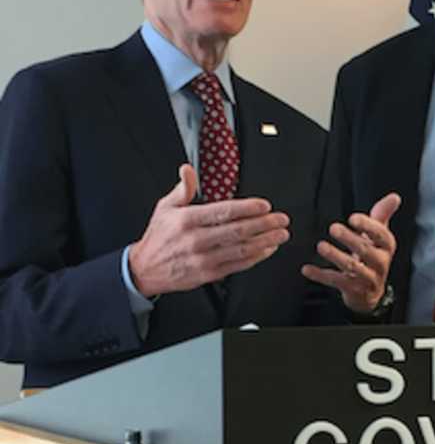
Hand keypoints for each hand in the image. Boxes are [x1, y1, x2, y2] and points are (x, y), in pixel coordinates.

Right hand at [128, 164, 289, 296]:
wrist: (145, 269)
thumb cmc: (159, 236)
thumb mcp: (165, 207)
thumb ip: (182, 189)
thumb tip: (187, 169)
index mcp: (187, 220)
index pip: (223, 211)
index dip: (247, 208)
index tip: (265, 205)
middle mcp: (196, 240)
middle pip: (237, 230)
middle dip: (264, 224)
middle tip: (281, 219)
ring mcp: (203, 258)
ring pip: (241, 249)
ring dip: (265, 241)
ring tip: (281, 234)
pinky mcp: (208, 274)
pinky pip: (237, 265)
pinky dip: (256, 257)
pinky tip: (268, 249)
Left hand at [302, 193, 400, 312]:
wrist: (371, 292)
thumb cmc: (373, 256)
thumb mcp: (379, 236)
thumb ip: (383, 215)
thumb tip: (394, 197)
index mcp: (386, 246)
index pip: (380, 235)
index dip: (367, 226)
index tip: (352, 218)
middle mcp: (380, 263)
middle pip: (365, 250)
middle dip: (349, 238)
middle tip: (333, 228)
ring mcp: (367, 278)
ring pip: (351, 267)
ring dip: (335, 256)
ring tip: (321, 246)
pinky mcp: (353, 290)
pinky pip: (336, 282)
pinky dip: (320, 276)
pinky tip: (307, 269)